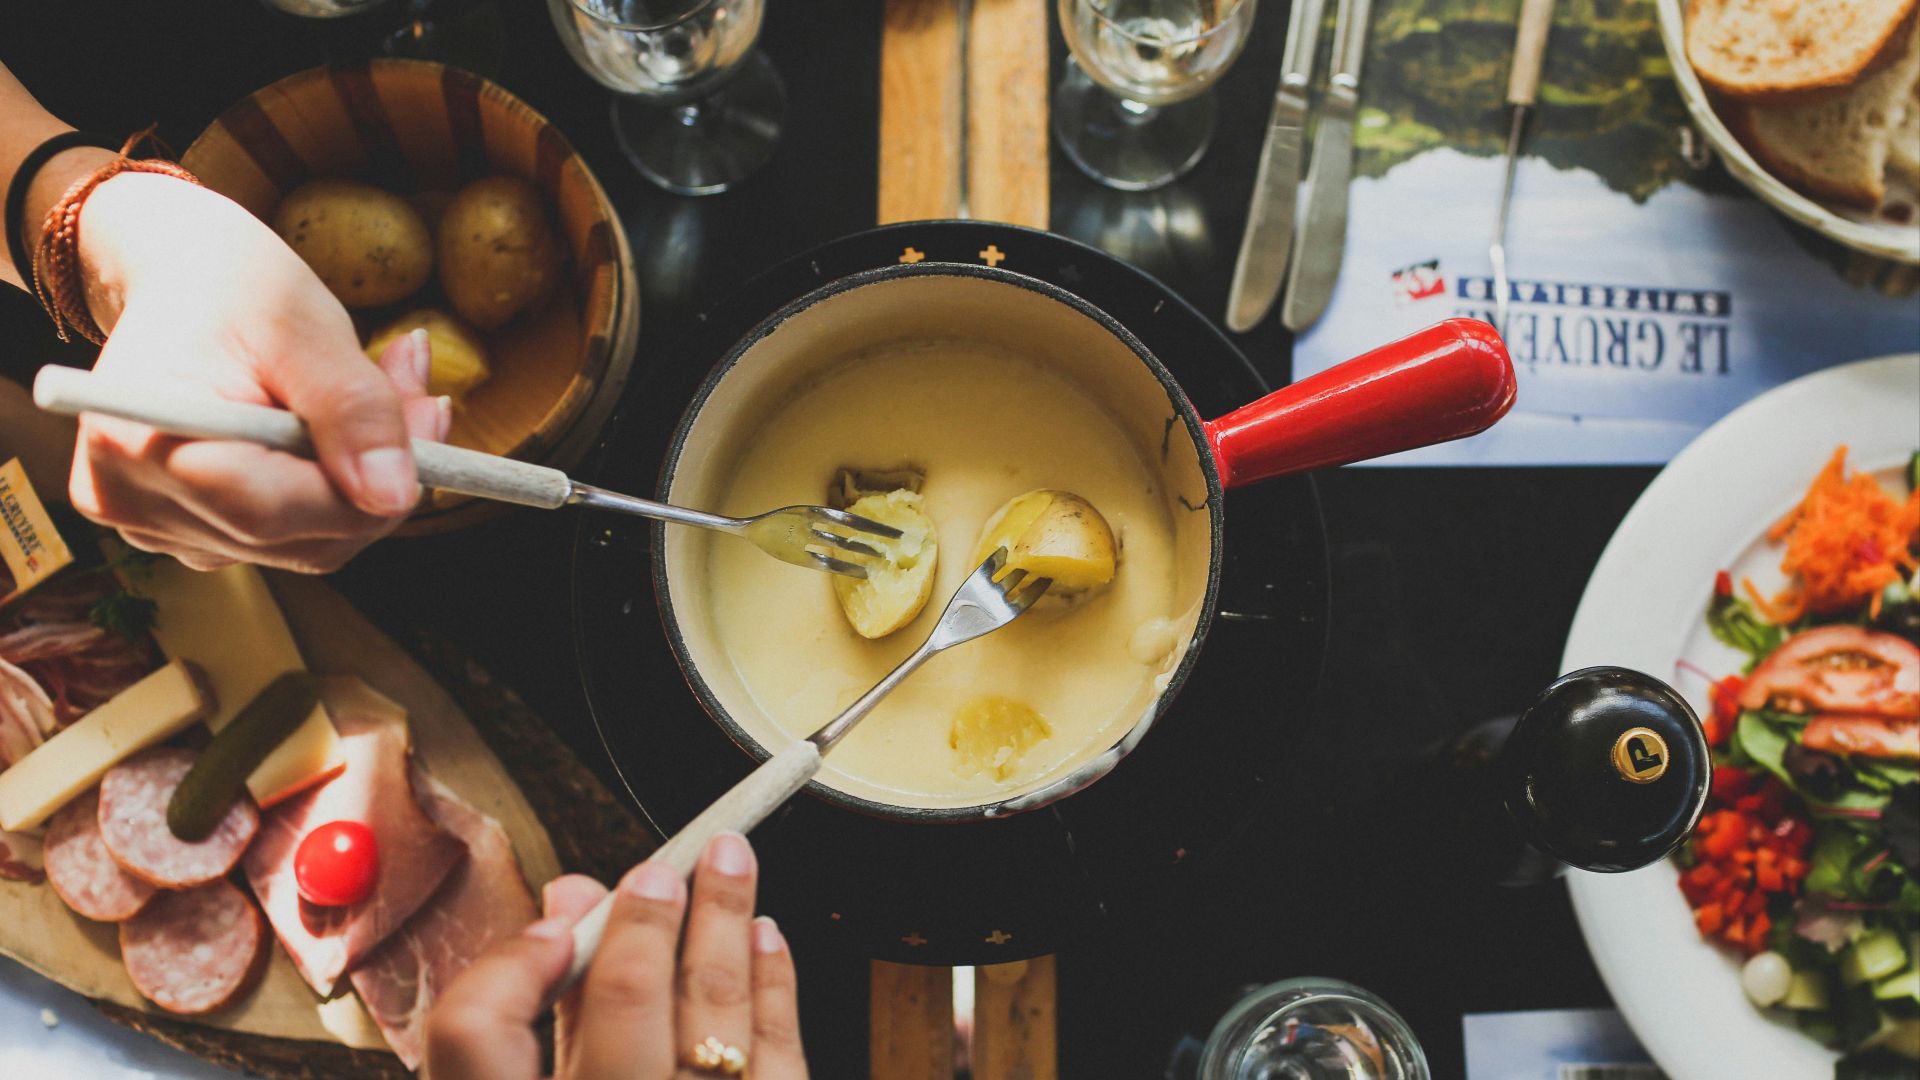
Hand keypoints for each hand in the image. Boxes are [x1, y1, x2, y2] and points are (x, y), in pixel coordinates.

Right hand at [65, 173, 447, 571]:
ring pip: (311, 544)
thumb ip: (353, 409)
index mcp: (135, 443)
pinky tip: (348, 428)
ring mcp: (158, 528)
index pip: (270, 512)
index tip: (427, 417)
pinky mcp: (192, 533)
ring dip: (368, 480)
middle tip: (422, 394)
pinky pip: (295, 536)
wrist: (183, 282)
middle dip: (380, 476)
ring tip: (388, 390)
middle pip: (299, 538)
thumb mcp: (303, 325)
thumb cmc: (231, 287)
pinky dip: (339, 488)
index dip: (365, 484)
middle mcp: (133, 502)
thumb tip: (393, 496)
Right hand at [426, 833, 808, 1079]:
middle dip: (649, 915)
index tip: (549, 924)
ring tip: (732, 865)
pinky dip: (773, 985)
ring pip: (716, 1011)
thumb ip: (537, 1026)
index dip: (508, 965)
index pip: (474, 1035)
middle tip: (663, 866)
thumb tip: (568, 906)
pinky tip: (766, 941)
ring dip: (726, 922)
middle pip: (623, 1000)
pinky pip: (782, 1051)